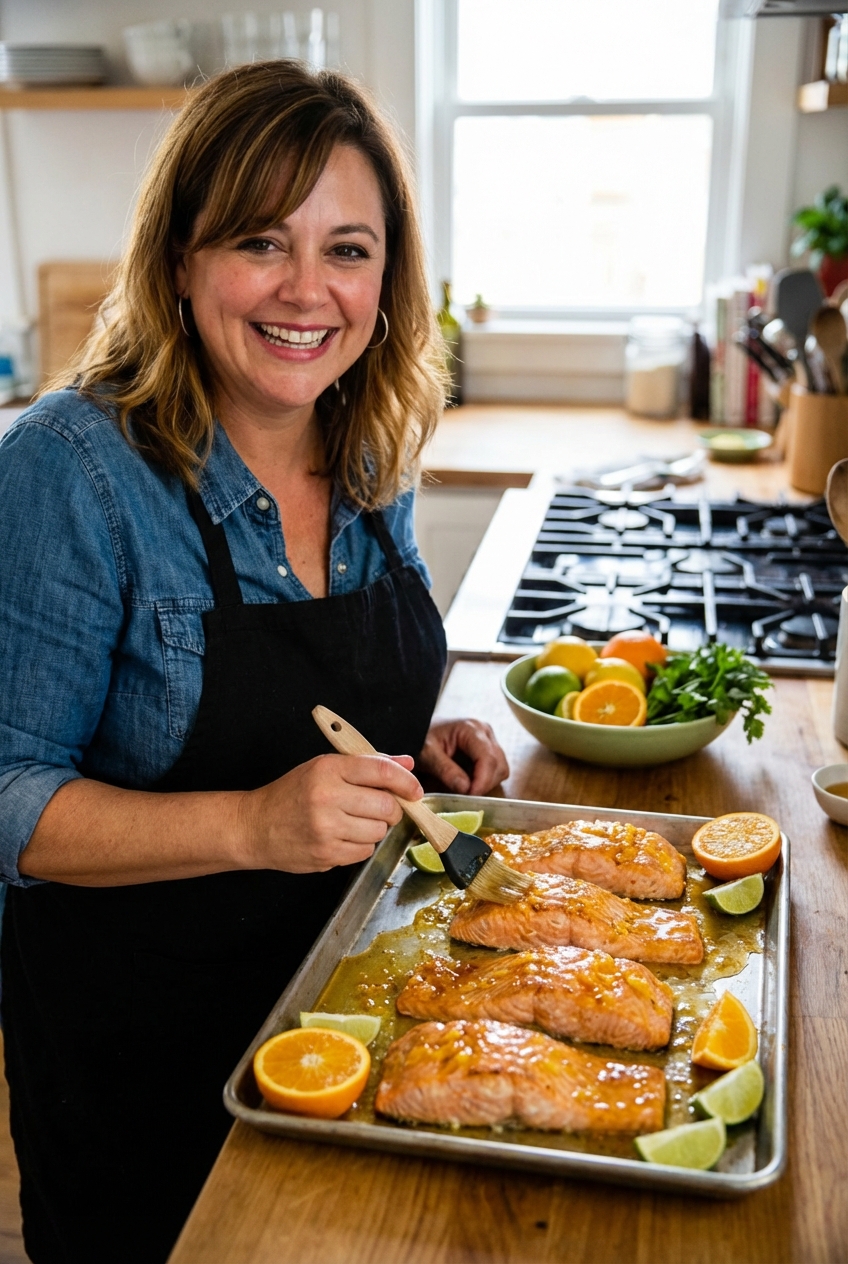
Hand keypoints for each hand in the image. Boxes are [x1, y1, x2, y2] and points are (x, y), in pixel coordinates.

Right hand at [240, 753, 421, 872]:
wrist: (255, 826)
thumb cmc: (291, 794)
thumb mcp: (325, 768)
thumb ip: (369, 765)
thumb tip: (406, 764)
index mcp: (328, 769)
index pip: (382, 771)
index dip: (406, 781)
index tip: (414, 789)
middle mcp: (328, 797)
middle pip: (387, 805)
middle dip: (391, 808)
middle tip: (379, 807)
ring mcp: (327, 829)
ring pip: (379, 831)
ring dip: (375, 828)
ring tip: (354, 821)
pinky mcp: (326, 854)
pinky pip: (365, 851)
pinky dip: (360, 845)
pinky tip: (342, 836)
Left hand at [418, 718, 508, 795]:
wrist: (420, 730)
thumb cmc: (421, 738)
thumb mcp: (427, 754)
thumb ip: (445, 770)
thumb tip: (466, 789)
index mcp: (472, 729)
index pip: (488, 758)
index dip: (482, 781)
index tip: (470, 796)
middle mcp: (485, 732)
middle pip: (499, 765)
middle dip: (485, 784)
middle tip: (466, 796)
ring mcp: (489, 740)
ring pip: (501, 769)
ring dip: (487, 783)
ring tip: (466, 789)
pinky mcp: (488, 750)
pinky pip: (496, 770)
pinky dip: (485, 780)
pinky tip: (469, 782)